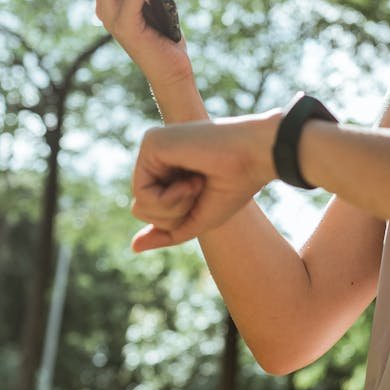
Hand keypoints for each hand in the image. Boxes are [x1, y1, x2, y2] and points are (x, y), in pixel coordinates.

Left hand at [130, 112, 278, 251]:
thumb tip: (133, 247)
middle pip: (141, 210)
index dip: (178, 218)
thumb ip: (167, 231)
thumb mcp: (199, 218)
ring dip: (174, 207)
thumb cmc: (235, 185)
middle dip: (173, 215)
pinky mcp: (151, 142)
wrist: (256, 156)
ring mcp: (152, 147)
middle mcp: (157, 157)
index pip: (151, 211)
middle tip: (200, 191)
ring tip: (197, 185)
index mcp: (168, 170)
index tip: (204, 195)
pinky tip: (191, 181)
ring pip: (140, 205)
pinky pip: (143, 194)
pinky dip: (170, 199)